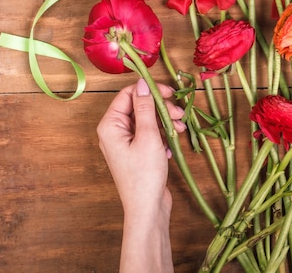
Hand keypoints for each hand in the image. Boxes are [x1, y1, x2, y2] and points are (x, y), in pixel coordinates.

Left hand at [97, 79, 185, 216]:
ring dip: (166, 121)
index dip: (150, 90)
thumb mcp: (148, 136)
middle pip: (140, 106)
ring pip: (148, 119)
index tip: (170, 93)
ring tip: (181, 129)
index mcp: (110, 125)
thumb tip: (142, 83)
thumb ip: (145, 108)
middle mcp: (115, 131)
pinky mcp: (137, 151)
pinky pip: (151, 133)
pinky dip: (164, 134)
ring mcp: (126, 142)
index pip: (129, 94)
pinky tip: (172, 145)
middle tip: (179, 115)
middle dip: (161, 108)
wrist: (147, 208)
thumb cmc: (144, 174)